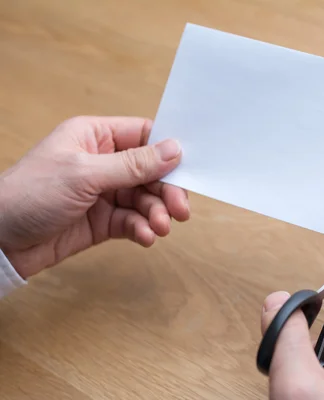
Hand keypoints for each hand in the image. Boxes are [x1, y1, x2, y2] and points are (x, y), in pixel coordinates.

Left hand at [0, 116, 189, 278]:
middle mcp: (102, 162)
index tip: (188, 170)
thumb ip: (133, 165)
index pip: (144, 136)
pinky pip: (133, 221)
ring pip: (145, 199)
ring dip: (157, 214)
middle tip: (180, 210)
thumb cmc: (29, 194)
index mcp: (95, 137)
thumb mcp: (85, 174)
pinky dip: (142, 229)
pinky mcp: (103, 220)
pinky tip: (145, 237)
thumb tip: (174, 150)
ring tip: (160, 228)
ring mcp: (103, 192)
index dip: (168, 152)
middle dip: (167, 191)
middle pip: (151, 171)